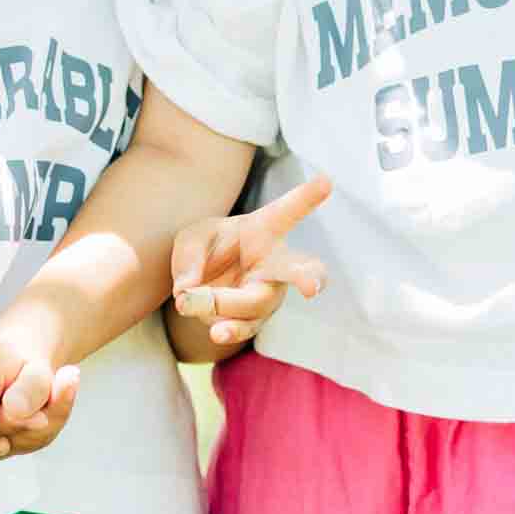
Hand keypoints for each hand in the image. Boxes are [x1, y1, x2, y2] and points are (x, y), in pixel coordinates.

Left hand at [170, 176, 330, 349]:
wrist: (204, 285)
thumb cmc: (208, 249)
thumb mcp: (191, 239)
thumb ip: (189, 256)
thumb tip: (188, 290)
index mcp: (263, 230)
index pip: (286, 212)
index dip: (306, 198)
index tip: (326, 181)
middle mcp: (274, 262)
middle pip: (297, 269)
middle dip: (306, 277)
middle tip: (312, 286)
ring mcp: (267, 294)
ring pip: (256, 303)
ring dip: (224, 304)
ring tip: (191, 303)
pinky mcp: (254, 320)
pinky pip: (244, 327)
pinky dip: (226, 328)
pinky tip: (216, 332)